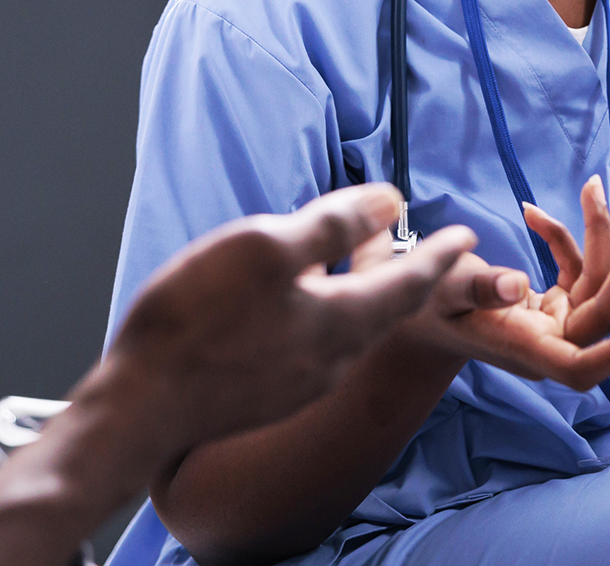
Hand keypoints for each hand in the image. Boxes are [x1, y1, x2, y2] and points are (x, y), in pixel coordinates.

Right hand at [97, 185, 473, 452]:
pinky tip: (307, 303)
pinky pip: (317, 345)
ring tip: (372, 267)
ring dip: (370, 295)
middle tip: (433, 253)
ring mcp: (299, 383)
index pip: (410, 283)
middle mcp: (331, 359)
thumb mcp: (266, 247)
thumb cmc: (195, 321)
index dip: (440, 254)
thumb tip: (390, 201)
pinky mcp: (267, 394)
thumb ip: (333, 225)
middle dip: (412, 277)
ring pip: (352, 329)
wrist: (141, 407)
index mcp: (339, 321)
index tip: (467, 234)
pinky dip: (330, 315)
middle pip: (387, 311)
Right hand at [390, 177, 609, 390]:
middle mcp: (549, 341)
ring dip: (598, 235)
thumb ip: (479, 287)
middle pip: (605, 310)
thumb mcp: (441, 289)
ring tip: (591, 187)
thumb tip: (518, 284)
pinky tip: (536, 214)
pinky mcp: (557, 306)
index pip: (580, 365)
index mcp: (525, 347)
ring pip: (597, 283)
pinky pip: (576, 271)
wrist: (421, 318)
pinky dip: (564, 239)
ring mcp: (557, 324)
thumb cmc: (426, 307)